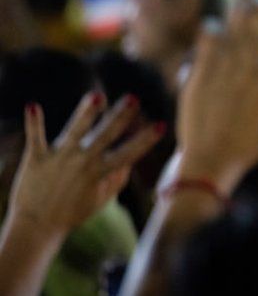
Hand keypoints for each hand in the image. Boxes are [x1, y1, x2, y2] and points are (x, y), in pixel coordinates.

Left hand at [5, 93, 163, 239]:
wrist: (37, 227)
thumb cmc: (72, 213)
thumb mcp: (100, 199)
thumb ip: (116, 179)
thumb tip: (130, 159)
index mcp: (99, 173)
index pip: (128, 153)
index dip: (146, 140)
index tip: (162, 125)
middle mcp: (82, 163)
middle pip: (105, 135)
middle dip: (120, 116)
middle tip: (133, 98)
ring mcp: (59, 159)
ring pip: (75, 131)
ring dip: (86, 113)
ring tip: (98, 95)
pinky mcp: (36, 159)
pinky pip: (36, 138)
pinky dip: (34, 123)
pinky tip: (32, 106)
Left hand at [176, 0, 257, 193]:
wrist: (210, 160)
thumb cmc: (247, 145)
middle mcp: (246, 74)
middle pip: (256, 35)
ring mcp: (222, 75)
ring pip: (232, 36)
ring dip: (237, 16)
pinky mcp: (199, 79)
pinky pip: (205, 50)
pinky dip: (210, 35)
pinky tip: (212, 23)